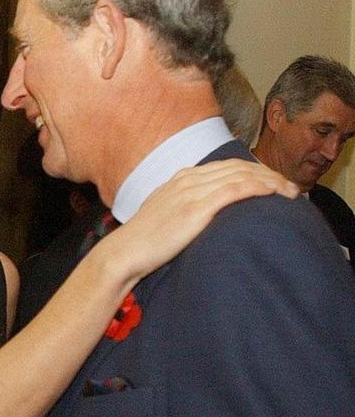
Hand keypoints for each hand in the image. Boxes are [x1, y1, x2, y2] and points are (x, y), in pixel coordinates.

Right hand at [91, 159, 298, 281]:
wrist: (126, 251)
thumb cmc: (144, 239)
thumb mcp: (165, 212)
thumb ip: (185, 205)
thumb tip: (204, 211)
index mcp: (180, 178)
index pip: (226, 165)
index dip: (254, 170)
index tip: (272, 182)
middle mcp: (187, 179)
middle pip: (237, 167)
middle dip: (268, 173)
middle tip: (290, 187)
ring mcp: (191, 192)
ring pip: (240, 175)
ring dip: (270, 181)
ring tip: (290, 192)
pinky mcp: (196, 208)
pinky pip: (234, 190)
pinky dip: (257, 187)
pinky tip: (273, 192)